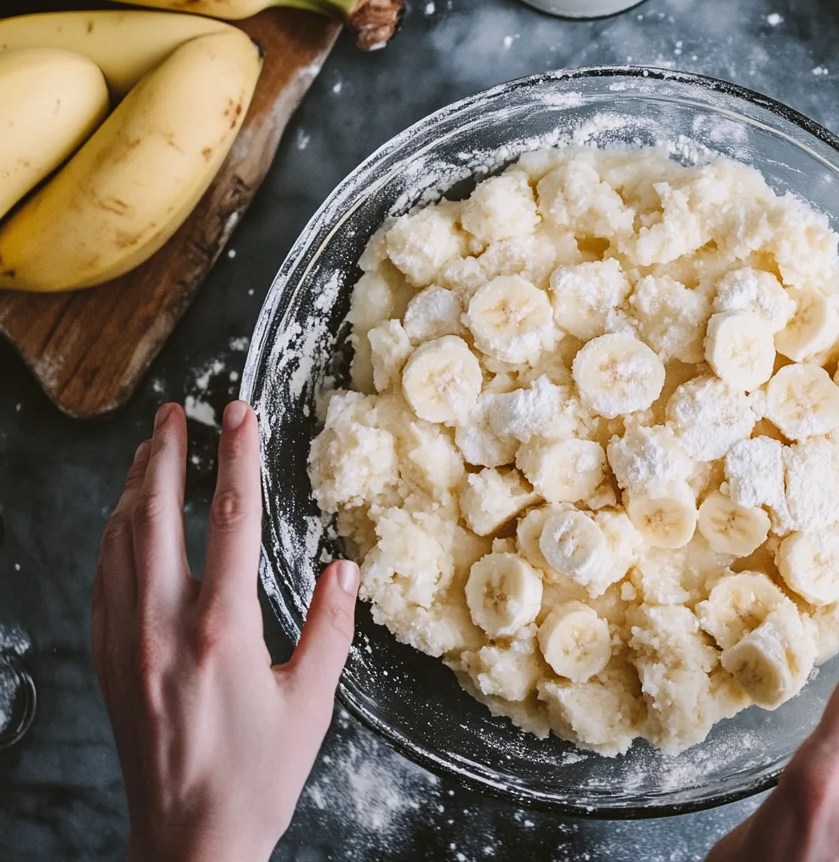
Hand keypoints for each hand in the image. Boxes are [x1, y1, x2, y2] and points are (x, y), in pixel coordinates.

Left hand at [91, 401, 358, 861]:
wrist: (187, 841)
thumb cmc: (257, 776)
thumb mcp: (312, 703)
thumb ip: (329, 630)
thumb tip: (344, 571)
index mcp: (223, 630)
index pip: (232, 521)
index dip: (237, 459)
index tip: (238, 414)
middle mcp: (164, 626)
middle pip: (156, 516)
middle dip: (164, 455)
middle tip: (174, 412)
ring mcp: (127, 642)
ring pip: (119, 542)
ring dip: (133, 488)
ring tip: (148, 450)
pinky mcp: (109, 661)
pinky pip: (101, 580)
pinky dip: (112, 536)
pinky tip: (123, 521)